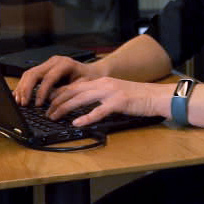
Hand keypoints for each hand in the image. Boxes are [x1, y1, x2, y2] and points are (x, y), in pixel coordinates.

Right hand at [13, 55, 103, 106]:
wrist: (93, 72)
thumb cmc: (89, 79)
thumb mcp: (82, 86)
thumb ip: (67, 91)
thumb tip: (51, 100)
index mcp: (65, 64)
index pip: (48, 78)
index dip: (41, 92)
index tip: (37, 105)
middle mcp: (54, 61)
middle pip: (34, 73)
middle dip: (27, 89)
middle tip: (23, 104)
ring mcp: (48, 63)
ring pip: (29, 73)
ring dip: (22, 88)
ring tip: (19, 102)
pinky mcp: (44, 68)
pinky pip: (30, 75)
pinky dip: (24, 85)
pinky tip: (19, 95)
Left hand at [43, 76, 168, 125]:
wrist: (156, 96)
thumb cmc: (138, 97)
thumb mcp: (116, 92)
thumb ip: (101, 95)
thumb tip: (85, 105)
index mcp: (102, 81)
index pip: (75, 85)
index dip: (60, 93)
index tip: (49, 101)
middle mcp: (104, 84)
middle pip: (74, 90)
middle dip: (57, 101)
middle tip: (47, 111)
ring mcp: (111, 92)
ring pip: (81, 98)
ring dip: (65, 108)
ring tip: (54, 116)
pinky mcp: (118, 103)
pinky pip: (98, 111)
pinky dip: (86, 117)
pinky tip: (77, 123)